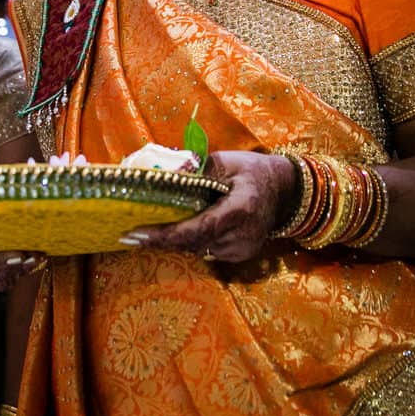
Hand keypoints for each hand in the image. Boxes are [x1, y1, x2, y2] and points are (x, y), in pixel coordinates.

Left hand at [119, 150, 292, 261]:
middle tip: (128, 235)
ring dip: (175, 239)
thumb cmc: (253, 171)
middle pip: (192, 243)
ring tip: (146, 231)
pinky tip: (176, 231)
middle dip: (160, 239)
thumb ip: (198, 169)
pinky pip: (207, 250)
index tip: (135, 234)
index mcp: (240, 210)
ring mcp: (242, 250)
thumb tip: (166, 176)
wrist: (285, 191)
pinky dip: (191, 240)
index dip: (164, 235)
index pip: (196, 229)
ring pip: (198, 248)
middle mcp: (242, 236)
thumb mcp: (227, 160)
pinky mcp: (239, 255)